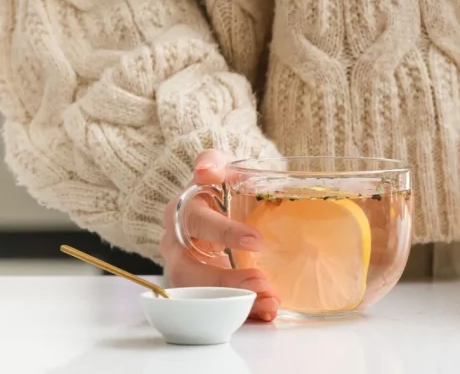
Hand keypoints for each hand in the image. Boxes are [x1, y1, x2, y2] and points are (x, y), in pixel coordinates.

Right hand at [159, 149, 279, 320]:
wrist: (216, 199)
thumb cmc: (217, 182)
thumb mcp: (216, 164)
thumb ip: (212, 161)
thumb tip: (205, 170)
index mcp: (180, 212)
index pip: (197, 223)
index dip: (224, 233)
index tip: (256, 241)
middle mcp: (176, 245)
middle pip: (189, 271)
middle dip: (225, 281)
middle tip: (261, 283)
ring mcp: (185, 270)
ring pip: (198, 294)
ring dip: (234, 301)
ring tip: (268, 302)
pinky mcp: (201, 288)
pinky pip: (214, 305)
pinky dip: (241, 312)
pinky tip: (266, 311)